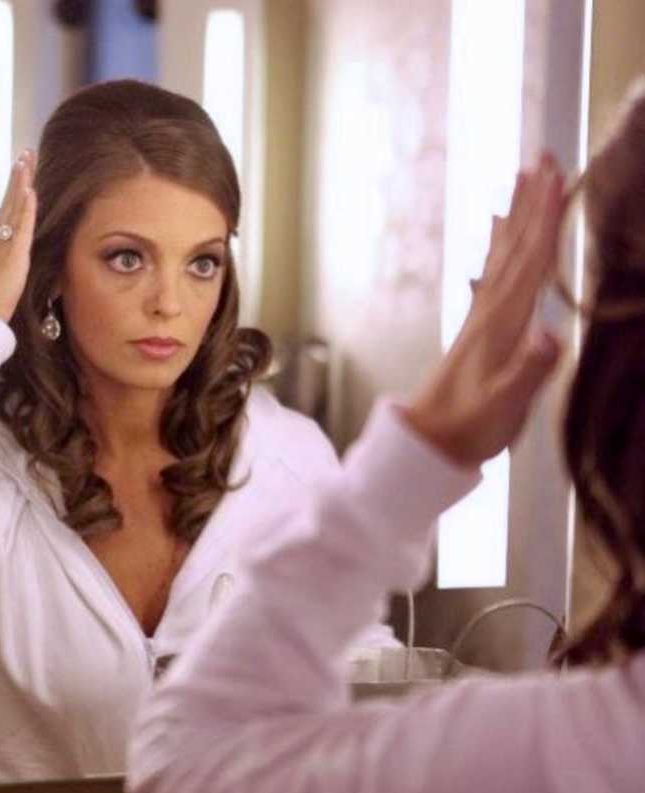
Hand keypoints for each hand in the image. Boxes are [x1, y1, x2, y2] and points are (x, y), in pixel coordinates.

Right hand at [0, 150, 37, 322]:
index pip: (4, 208)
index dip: (12, 188)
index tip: (20, 168)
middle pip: (9, 200)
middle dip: (18, 176)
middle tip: (26, 152)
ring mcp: (2, 244)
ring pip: (14, 208)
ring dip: (21, 183)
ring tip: (27, 161)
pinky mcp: (13, 255)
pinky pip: (20, 227)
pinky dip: (25, 209)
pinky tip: (29, 191)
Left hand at [403, 154, 565, 466]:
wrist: (427, 442)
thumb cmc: (469, 428)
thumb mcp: (505, 407)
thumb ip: (530, 371)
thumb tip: (553, 332)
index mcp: (501, 323)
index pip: (530, 260)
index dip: (546, 218)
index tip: (557, 175)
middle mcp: (489, 312)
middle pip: (515, 246)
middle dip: (532, 202)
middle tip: (542, 157)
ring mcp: (480, 319)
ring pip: (502, 256)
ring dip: (516, 217)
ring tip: (523, 181)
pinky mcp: (476, 330)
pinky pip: (493, 275)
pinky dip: (500, 249)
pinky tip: (500, 238)